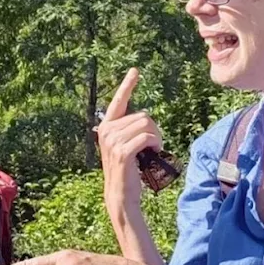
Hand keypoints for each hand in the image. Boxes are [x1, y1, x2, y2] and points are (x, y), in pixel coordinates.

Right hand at [96, 68, 163, 219]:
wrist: (121, 194)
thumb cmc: (128, 170)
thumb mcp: (124, 146)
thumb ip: (129, 129)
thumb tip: (145, 117)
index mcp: (107, 126)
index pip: (119, 101)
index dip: (127, 85)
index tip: (135, 71)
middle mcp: (107, 130)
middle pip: (143, 115)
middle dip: (154, 129)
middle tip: (154, 145)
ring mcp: (113, 141)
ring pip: (146, 125)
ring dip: (157, 137)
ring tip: (153, 151)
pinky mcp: (122, 151)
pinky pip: (147, 137)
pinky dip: (156, 144)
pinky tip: (154, 153)